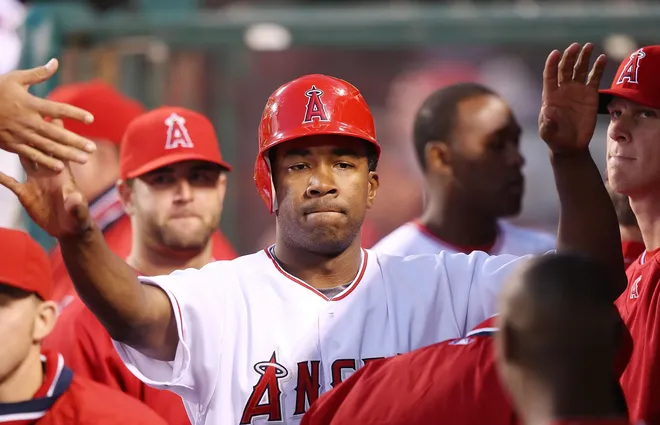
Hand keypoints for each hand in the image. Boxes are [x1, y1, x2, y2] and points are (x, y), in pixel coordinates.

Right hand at [0, 59, 96, 170]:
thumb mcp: (15, 78)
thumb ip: (38, 74)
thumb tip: (55, 62)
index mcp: (30, 104)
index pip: (58, 109)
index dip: (75, 114)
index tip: (91, 119)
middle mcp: (27, 121)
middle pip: (56, 133)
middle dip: (75, 142)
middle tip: (92, 148)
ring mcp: (20, 134)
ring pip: (47, 146)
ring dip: (66, 154)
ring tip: (84, 159)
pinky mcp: (12, 144)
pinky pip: (32, 154)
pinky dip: (46, 161)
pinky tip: (60, 166)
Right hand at [0, 119, 91, 237]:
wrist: (68, 229)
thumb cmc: (78, 217)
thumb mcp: (78, 211)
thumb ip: (75, 205)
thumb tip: (73, 198)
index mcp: (62, 173)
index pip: (59, 148)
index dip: (57, 133)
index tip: (52, 114)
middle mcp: (46, 173)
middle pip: (39, 147)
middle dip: (34, 132)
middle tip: (23, 115)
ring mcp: (34, 181)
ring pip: (23, 159)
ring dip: (16, 147)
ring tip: (5, 132)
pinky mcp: (24, 193)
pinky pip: (8, 181)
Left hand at [539, 43, 606, 154]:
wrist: (570, 145)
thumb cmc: (555, 138)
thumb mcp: (547, 133)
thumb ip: (547, 124)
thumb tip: (547, 112)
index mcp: (550, 96)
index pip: (549, 75)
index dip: (551, 64)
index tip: (555, 53)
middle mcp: (563, 89)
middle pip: (565, 68)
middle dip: (569, 56)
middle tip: (576, 46)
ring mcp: (577, 91)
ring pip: (580, 69)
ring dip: (583, 57)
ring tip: (589, 46)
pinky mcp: (590, 95)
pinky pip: (594, 78)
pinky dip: (598, 67)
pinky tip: (602, 58)